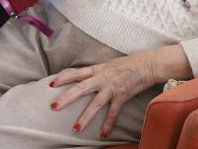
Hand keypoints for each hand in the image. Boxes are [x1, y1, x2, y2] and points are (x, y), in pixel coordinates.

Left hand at [49, 45, 191, 137]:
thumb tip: (84, 78)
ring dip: (85, 117)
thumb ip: (96, 72)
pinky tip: (103, 134)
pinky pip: (113, 112)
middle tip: (53, 106)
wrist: (147, 64)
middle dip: (66, 98)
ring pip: (95, 104)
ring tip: (75, 128)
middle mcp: (102, 78)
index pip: (76, 73)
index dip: (63, 78)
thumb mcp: (108, 65)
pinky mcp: (122, 95)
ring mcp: (112, 87)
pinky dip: (108, 123)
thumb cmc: (127, 64)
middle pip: (80, 88)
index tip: (51, 83)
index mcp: (97, 69)